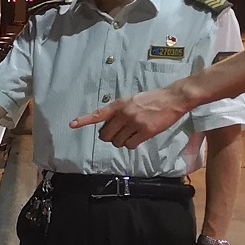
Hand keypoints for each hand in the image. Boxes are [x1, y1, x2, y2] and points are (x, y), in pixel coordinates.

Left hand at [70, 86, 187, 148]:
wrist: (172, 99)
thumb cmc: (152, 100)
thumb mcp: (131, 101)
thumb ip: (120, 111)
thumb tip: (110, 126)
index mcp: (119, 105)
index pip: (98, 114)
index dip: (84, 120)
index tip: (72, 124)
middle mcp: (124, 114)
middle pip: (106, 135)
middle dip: (110, 137)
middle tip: (118, 134)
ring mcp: (134, 123)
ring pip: (118, 142)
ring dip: (122, 141)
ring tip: (132, 134)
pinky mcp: (145, 131)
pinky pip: (130, 145)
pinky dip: (132, 144)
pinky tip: (138, 138)